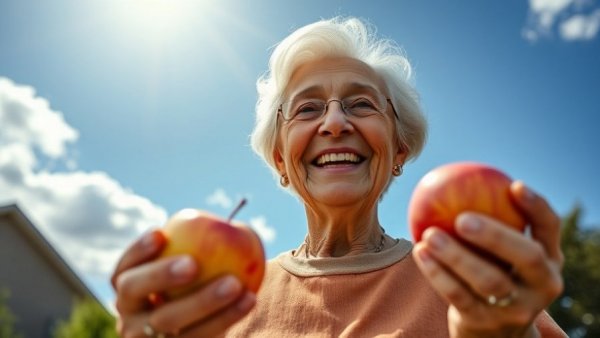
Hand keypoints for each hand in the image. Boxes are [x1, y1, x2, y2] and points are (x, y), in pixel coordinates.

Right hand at [111, 230, 255, 336]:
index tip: (162, 232)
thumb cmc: (202, 287)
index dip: (138, 250)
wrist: (204, 330)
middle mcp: (129, 316)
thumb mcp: (198, 268)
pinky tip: (249, 299)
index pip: (124, 267)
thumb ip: (205, 246)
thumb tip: (236, 223)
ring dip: (205, 302)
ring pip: (170, 323)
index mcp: (128, 289)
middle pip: (133, 292)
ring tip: (236, 283)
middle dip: (159, 274)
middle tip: (192, 263)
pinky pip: (200, 337)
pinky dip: (226, 318)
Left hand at [413, 181, 563, 337]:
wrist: (491, 330)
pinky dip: (437, 273)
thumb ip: (491, 221)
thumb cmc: (492, 272)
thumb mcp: (502, 254)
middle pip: (527, 256)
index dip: (537, 206)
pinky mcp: (486, 323)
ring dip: (456, 256)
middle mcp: (541, 285)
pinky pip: (459, 295)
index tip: (514, 185)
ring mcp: (516, 308)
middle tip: (462, 218)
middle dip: (496, 235)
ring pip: (489, 280)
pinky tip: (419, 251)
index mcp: (549, 260)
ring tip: (429, 234)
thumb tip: (454, 176)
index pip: (550, 228)